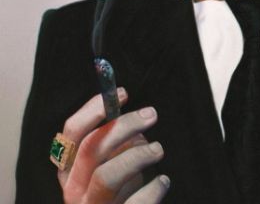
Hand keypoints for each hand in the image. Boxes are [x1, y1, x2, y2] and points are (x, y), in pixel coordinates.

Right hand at [58, 88, 169, 202]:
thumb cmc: (116, 194)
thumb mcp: (109, 165)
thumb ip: (114, 144)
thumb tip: (136, 118)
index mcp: (70, 170)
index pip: (72, 133)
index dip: (95, 109)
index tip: (122, 94)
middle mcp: (74, 190)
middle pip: (91, 149)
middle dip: (123, 125)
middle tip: (151, 114)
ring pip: (106, 177)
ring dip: (137, 156)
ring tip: (158, 149)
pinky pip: (134, 203)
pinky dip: (152, 189)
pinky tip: (162, 181)